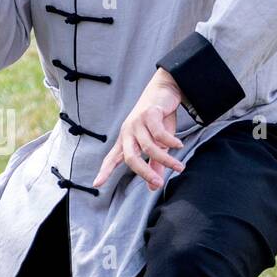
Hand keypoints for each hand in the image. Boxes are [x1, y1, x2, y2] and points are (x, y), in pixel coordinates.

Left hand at [93, 69, 186, 191]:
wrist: (164, 90)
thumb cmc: (159, 120)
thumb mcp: (157, 144)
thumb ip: (154, 165)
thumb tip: (154, 186)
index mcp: (126, 140)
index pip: (112, 158)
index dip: (105, 171)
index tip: (97, 184)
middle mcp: (128, 132)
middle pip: (130, 158)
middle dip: (144, 172)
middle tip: (158, 184)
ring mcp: (137, 122)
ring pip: (149, 147)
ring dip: (166, 159)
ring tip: (179, 168)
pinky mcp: (149, 114)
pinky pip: (160, 133)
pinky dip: (170, 142)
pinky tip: (179, 146)